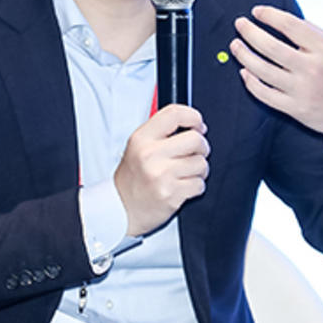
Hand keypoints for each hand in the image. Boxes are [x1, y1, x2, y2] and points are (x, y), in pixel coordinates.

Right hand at [114, 104, 209, 237]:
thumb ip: (161, 133)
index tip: (199, 125)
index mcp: (141, 139)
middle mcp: (150, 155)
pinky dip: (195, 186)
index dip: (194, 117)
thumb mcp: (137, 147)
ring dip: (199, 170)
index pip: (174, 114)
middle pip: (195, 139)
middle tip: (195, 153)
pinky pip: (199, 184)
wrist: (120, 208)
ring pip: (201, 163)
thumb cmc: (132, 178)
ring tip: (185, 173)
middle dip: (201, 147)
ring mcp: (161, 175)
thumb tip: (195, 126)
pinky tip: (182, 187)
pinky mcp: (171, 195)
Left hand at [230, 5, 322, 143]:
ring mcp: (303, 91)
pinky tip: (245, 71)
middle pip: (270, 47)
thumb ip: (313, 34)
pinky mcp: (296, 109)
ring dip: (244, 55)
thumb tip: (282, 19)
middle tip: (239, 24)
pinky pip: (264, 94)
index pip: (290, 25)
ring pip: (262, 70)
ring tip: (235, 45)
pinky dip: (251, 82)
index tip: (256, 12)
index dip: (269, 15)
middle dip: (249, 32)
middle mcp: (313, 68)